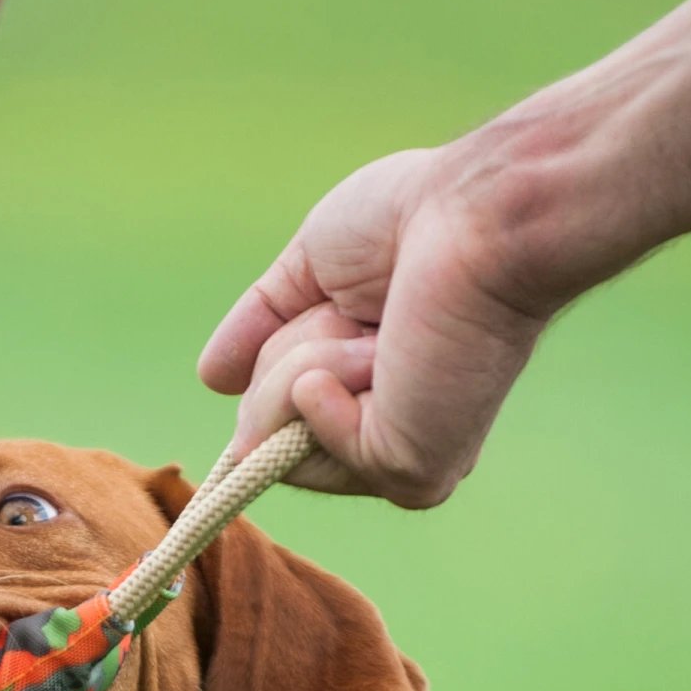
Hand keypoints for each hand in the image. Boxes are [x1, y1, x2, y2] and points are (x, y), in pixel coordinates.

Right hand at [199, 146, 548, 506]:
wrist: (478, 217)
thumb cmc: (410, 222)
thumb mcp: (307, 269)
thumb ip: (259, 325)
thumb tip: (211, 377)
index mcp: (369, 397)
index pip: (268, 422)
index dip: (272, 378)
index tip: (323, 313)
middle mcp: (386, 439)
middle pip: (257, 435)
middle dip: (284, 355)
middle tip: (358, 311)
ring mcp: (399, 463)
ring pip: (273, 443)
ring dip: (307, 361)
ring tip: (381, 328)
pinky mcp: (410, 473)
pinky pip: (303, 445)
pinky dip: (323, 382)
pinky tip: (384, 350)